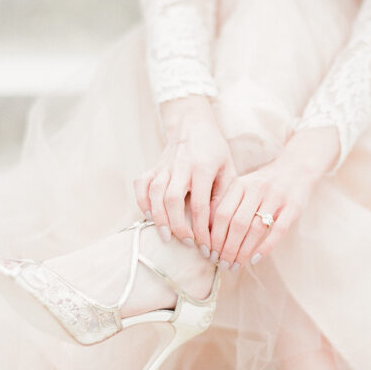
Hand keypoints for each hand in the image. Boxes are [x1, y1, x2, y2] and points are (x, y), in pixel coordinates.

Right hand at [134, 97, 236, 254]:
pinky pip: (142, 185)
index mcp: (202, 167)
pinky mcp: (153, 167)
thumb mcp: (228, 169)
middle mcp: (181, 166)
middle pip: (172, 200)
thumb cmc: (215, 151)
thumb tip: (218, 224)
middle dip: (178, 225)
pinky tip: (149, 216)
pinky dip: (142, 202)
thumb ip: (224, 195)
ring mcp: (164, 166)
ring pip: (155, 194)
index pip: (200, 203)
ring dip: (159, 217)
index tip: (206, 245)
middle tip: (187, 242)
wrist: (193, 124)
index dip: (202, 228)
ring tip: (167, 236)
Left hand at [208, 153, 319, 270]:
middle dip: (227, 248)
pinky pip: (278, 231)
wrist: (297, 168)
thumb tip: (207, 232)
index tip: (209, 253)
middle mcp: (257, 188)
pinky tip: (254, 260)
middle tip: (222, 264)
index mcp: (240, 184)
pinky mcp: (293, 207)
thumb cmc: (264, 184)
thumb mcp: (243, 186)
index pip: (221, 213)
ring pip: (255, 229)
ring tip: (236, 266)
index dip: (213, 236)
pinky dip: (265, 248)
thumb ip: (227, 203)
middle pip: (236, 223)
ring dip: (243, 252)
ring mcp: (276, 197)